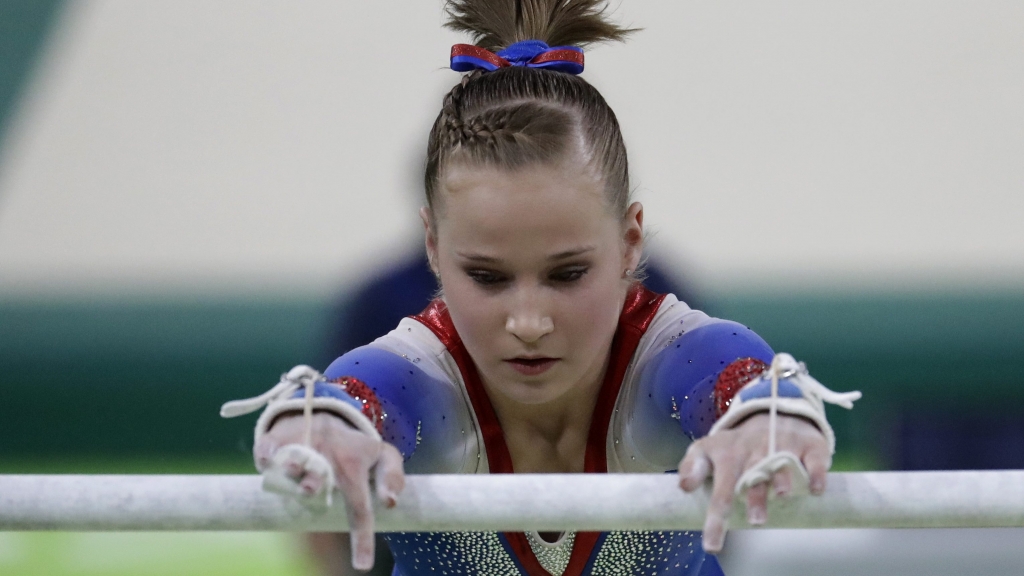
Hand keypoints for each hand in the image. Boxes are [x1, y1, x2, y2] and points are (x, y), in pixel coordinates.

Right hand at [254, 412, 404, 570]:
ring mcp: (300, 445)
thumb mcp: (382, 457)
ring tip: (290, 469)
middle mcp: (326, 455)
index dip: (361, 536)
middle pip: (318, 477)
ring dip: (289, 466)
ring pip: (292, 460)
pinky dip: (266, 453)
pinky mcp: (278, 438)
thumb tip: (391, 502)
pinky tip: (266, 460)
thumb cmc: (354, 448)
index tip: (361, 565)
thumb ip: (393, 476)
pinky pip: (269, 446)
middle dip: (314, 483)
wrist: (324, 417)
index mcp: (353, 466)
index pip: (359, 506)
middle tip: (310, 489)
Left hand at [677, 412, 830, 553]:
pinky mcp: (809, 446)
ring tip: (781, 496)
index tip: (712, 545)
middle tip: (756, 521)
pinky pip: (814, 458)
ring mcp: (783, 446)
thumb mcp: (707, 449)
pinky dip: (816, 473)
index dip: (717, 517)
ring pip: (782, 464)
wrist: (772, 414)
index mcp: (729, 455)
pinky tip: (815, 489)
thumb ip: (692, 467)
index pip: (721, 488)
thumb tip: (683, 487)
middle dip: (755, 497)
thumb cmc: (735, 445)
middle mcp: (756, 450)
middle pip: (754, 476)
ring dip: (782, 479)